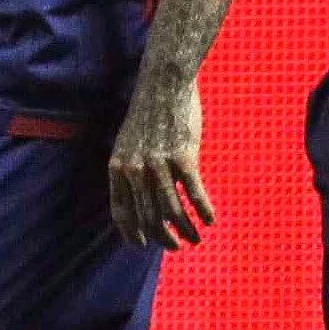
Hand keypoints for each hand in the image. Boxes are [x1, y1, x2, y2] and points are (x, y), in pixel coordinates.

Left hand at [108, 76, 216, 246]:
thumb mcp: (128, 142)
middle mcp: (135, 170)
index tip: (143, 245)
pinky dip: (203, 211)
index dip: (132, 233)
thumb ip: (130, 169)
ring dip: (186, 231)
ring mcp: (159, 165)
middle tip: (176, 246)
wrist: (164, 83)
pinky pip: (195, 194)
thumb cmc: (149, 113)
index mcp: (118, 168)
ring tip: (195, 239)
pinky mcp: (184, 157)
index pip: (121, 213)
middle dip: (164, 239)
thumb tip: (140, 197)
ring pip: (173, 212)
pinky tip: (210, 220)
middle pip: (149, 218)